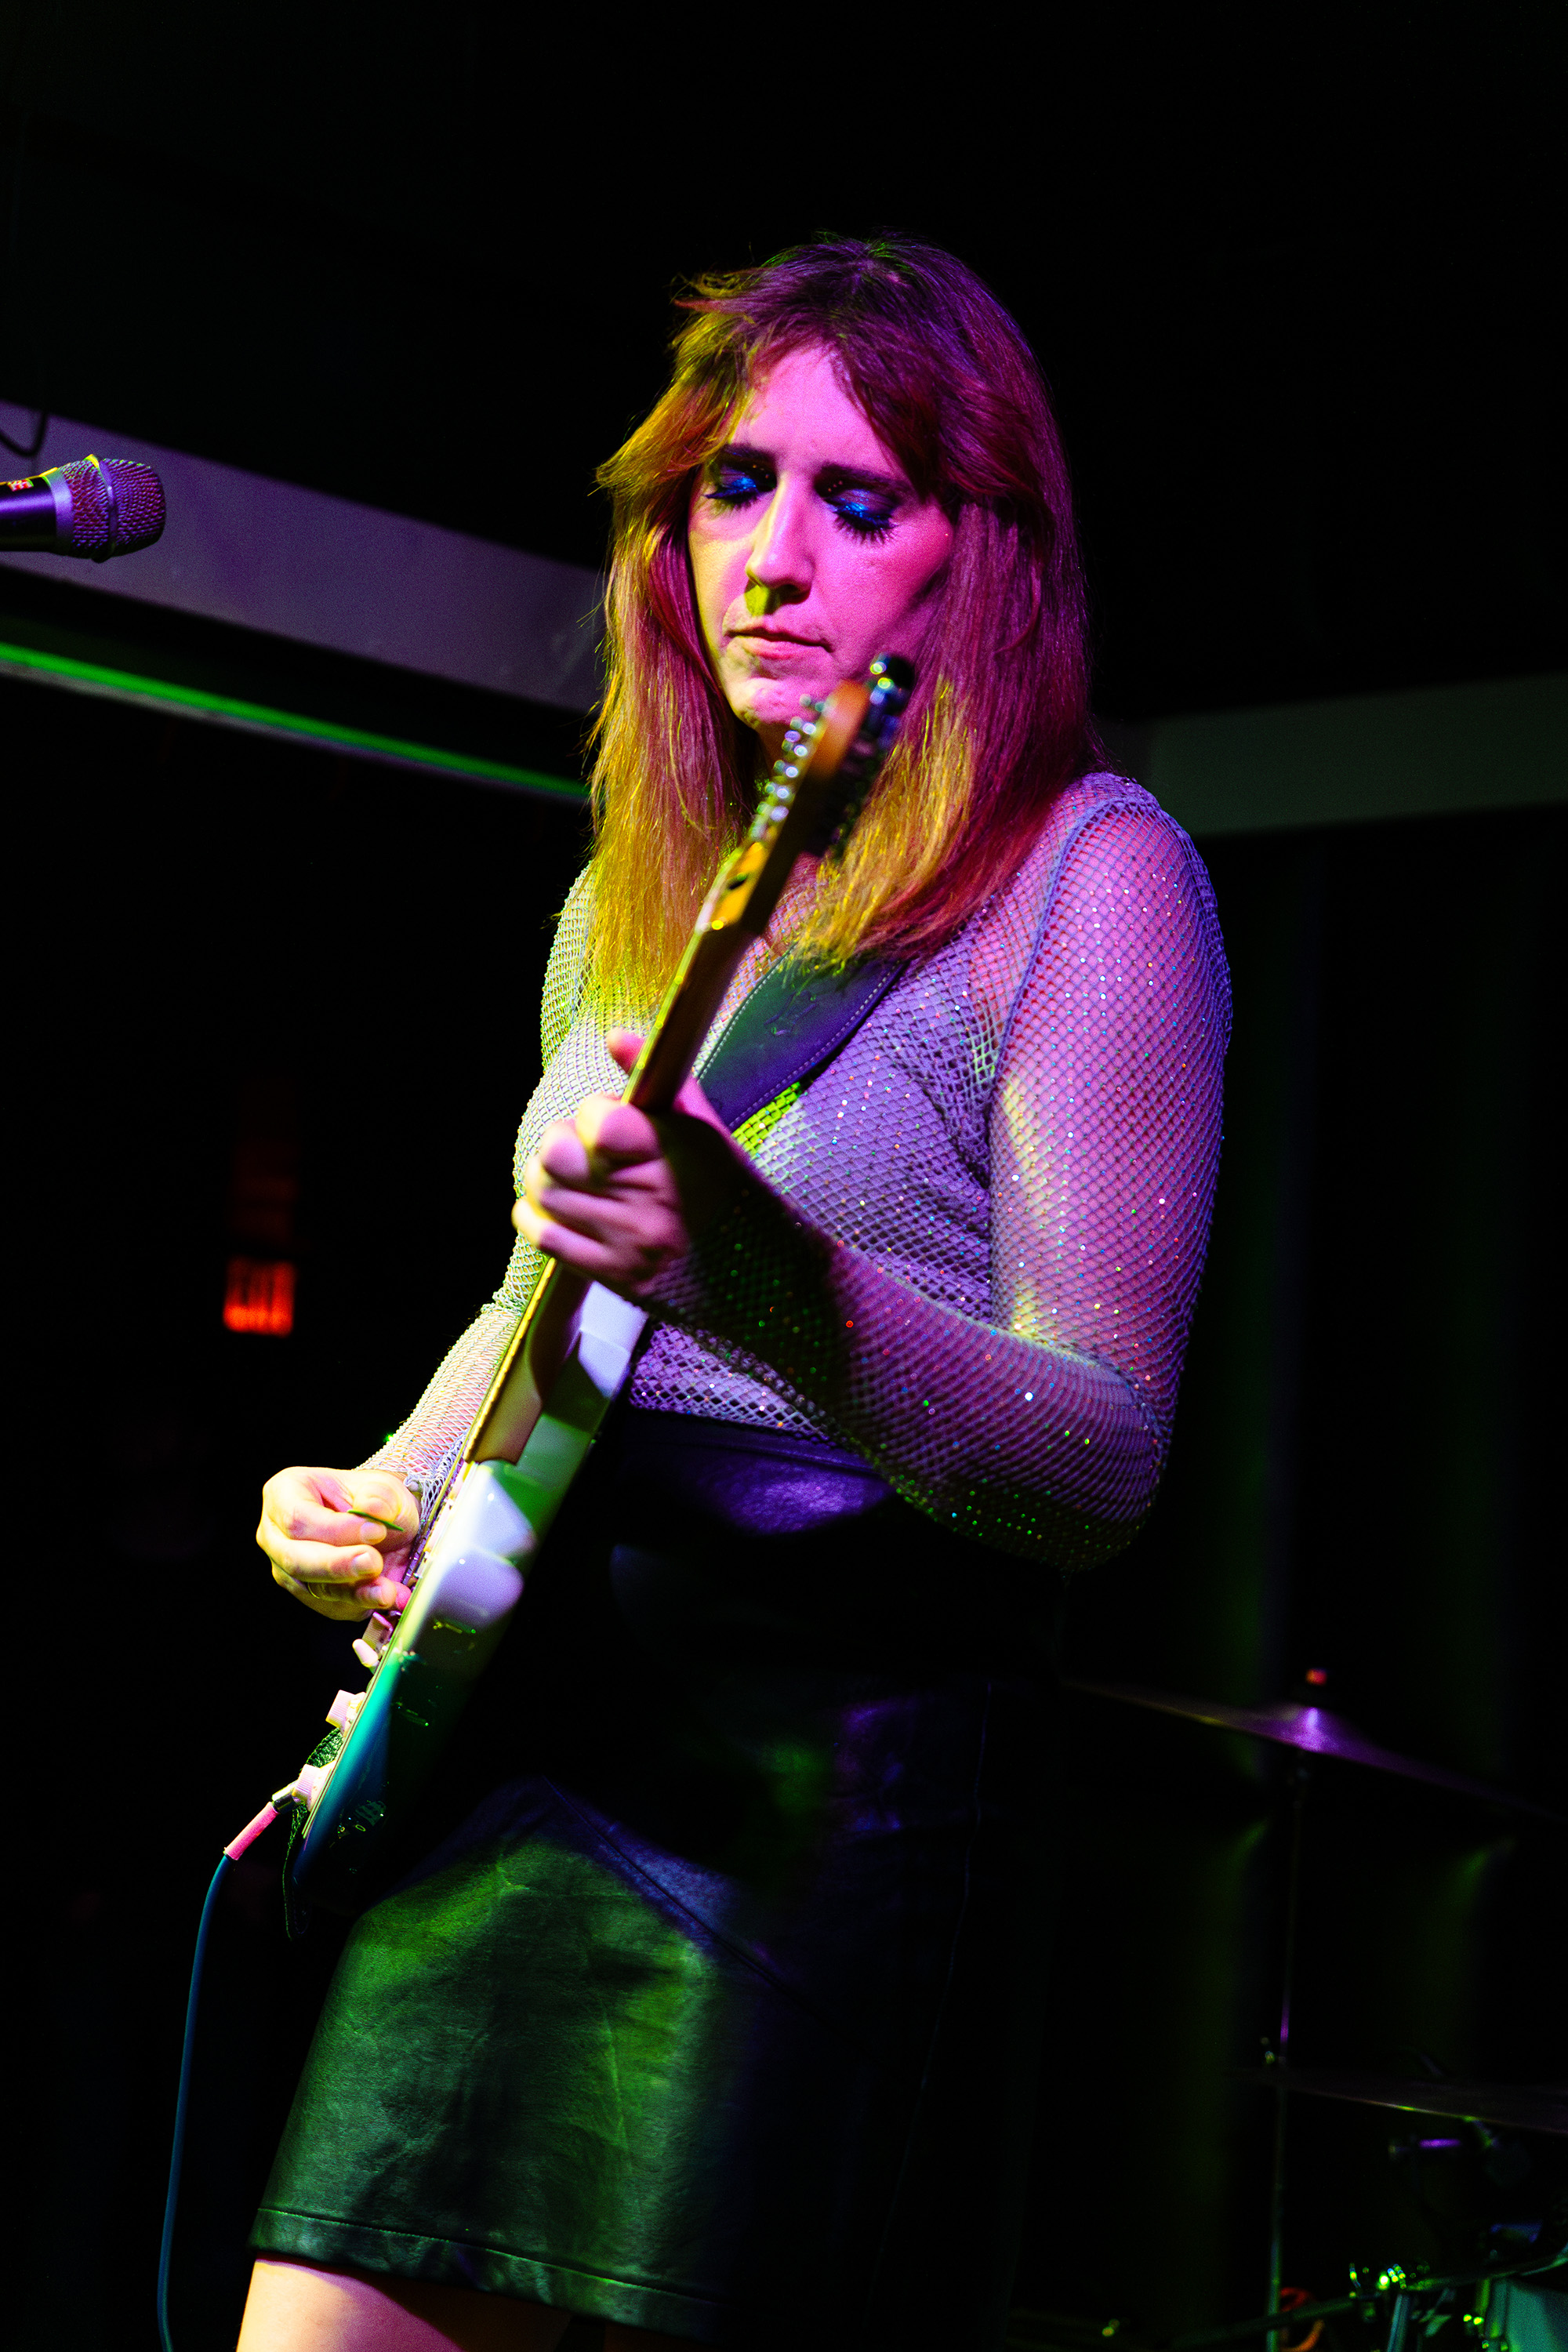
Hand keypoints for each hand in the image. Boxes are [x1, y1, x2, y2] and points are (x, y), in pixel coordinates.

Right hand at [257, 1465, 420, 1619]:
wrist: (384, 1526)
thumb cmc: (373, 1499)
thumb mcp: (384, 1487)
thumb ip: (380, 1497)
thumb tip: (375, 1511)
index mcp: (284, 1492)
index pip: (298, 1518)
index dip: (336, 1529)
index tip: (376, 1531)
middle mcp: (276, 1534)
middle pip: (295, 1559)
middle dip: (338, 1565)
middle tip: (374, 1563)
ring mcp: (286, 1568)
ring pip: (313, 1588)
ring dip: (355, 1592)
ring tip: (388, 1589)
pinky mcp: (307, 1595)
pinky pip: (330, 1606)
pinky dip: (361, 1604)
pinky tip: (386, 1595)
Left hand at [514, 1029, 744, 1293]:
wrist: (765, 1276)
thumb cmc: (734, 1196)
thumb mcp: (707, 1133)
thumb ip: (662, 1084)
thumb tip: (616, 1037)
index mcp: (673, 1158)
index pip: (599, 1122)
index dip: (594, 1113)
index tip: (610, 1121)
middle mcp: (647, 1202)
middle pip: (557, 1155)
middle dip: (562, 1143)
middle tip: (583, 1150)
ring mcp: (627, 1243)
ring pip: (544, 1193)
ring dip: (546, 1178)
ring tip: (571, 1178)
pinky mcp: (612, 1276)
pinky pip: (544, 1237)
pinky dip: (537, 1216)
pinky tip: (559, 1207)